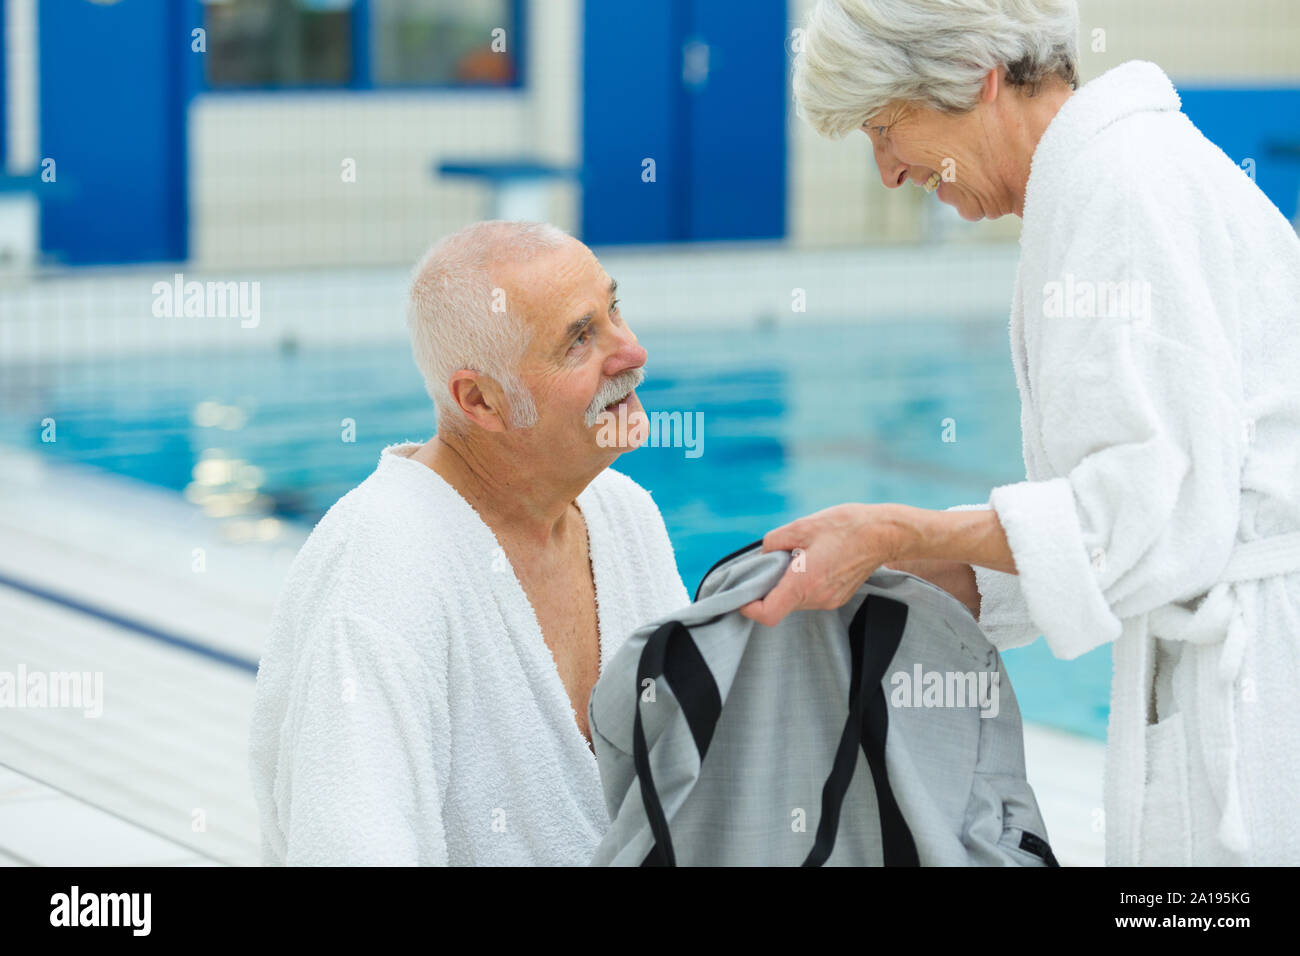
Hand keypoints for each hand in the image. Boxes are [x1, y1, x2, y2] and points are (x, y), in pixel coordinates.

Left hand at [737, 503, 911, 626]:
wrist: (884, 534)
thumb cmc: (845, 527)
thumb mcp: (802, 526)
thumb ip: (774, 542)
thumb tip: (763, 555)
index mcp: (804, 583)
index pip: (768, 614)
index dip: (749, 607)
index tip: (743, 595)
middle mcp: (817, 598)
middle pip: (780, 605)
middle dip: (769, 587)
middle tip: (771, 562)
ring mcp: (829, 600)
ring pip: (794, 600)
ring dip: (787, 584)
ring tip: (796, 557)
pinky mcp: (837, 597)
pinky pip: (810, 596)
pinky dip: (802, 584)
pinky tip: (812, 561)